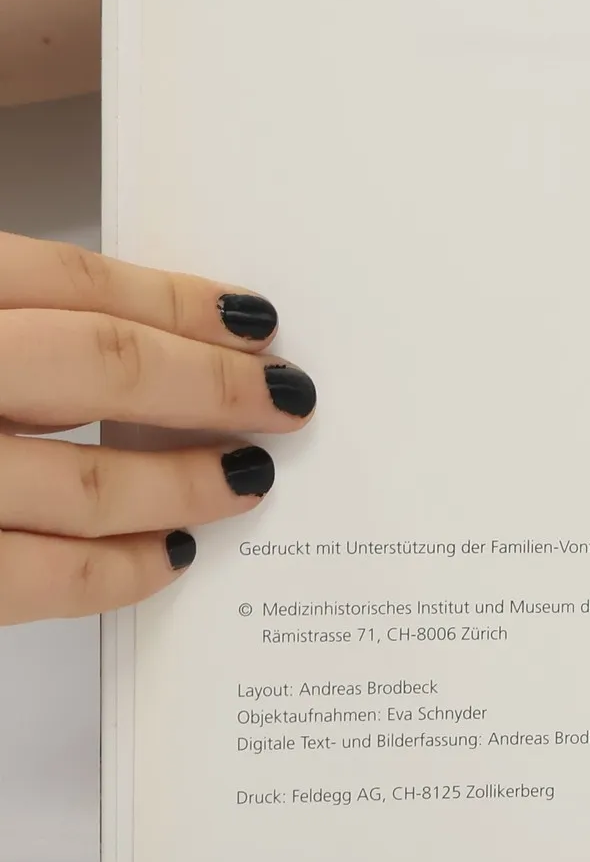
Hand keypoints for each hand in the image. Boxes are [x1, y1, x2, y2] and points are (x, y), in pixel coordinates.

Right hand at [0, 233, 314, 622]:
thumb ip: (21, 331)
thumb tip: (151, 339)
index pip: (69, 282)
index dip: (175, 301)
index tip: (253, 320)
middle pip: (99, 363)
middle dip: (213, 383)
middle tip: (291, 396)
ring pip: (90, 482)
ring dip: (188, 482)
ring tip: (251, 478)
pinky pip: (46, 578)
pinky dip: (122, 569)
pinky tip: (172, 554)